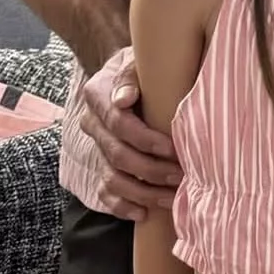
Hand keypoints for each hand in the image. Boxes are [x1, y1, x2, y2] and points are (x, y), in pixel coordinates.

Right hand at [79, 50, 180, 221]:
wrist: (130, 74)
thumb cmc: (145, 66)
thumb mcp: (140, 59)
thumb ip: (132, 74)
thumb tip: (125, 98)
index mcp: (97, 95)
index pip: (118, 123)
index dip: (145, 138)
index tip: (173, 147)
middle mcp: (92, 124)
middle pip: (117, 155)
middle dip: (151, 169)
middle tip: (180, 176)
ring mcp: (96, 148)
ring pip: (112, 179)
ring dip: (142, 192)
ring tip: (170, 198)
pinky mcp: (101, 166)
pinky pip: (105, 193)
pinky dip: (122, 206)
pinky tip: (143, 213)